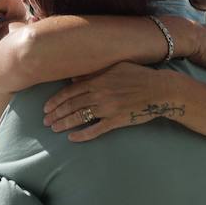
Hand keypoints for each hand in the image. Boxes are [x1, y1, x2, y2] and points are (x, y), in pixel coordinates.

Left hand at [42, 62, 179, 141]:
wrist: (160, 90)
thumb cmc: (139, 76)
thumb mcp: (115, 67)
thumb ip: (94, 72)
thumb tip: (74, 78)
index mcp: (98, 80)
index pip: (70, 91)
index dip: (56, 100)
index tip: (46, 107)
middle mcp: (99, 93)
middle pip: (71, 105)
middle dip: (56, 114)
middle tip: (45, 121)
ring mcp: (107, 108)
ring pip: (79, 117)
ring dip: (64, 123)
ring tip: (54, 129)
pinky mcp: (116, 120)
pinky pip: (96, 129)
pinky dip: (83, 134)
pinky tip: (72, 138)